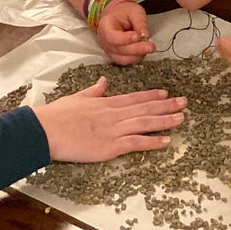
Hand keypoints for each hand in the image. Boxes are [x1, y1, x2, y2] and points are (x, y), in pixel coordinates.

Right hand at [32, 77, 186, 162]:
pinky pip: (136, 143)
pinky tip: (165, 141)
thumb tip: (103, 83)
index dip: (152, 96)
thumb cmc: (57, 115)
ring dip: (165, 121)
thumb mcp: (77, 98)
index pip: (134, 98)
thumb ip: (93, 91)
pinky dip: (152, 142)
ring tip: (181, 118)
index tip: (166, 94)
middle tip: (184, 103)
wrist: (46, 130)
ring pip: (145, 123)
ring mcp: (114, 130)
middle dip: (166, 106)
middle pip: (145, 108)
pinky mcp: (110, 146)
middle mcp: (114, 114)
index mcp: (106, 103)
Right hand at [97, 0, 155, 64]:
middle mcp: (104, 40)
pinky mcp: (115, 55)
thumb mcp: (135, 11)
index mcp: (106, 25)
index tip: (138, 36)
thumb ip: (140, 23)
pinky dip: (136, 57)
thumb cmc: (124, 12)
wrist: (118, 16)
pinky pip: (125, 61)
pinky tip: (142, 50)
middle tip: (151, 46)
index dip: (125, 39)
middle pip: (119, 49)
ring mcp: (109, 49)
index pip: (112, 37)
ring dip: (137, 54)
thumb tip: (145, 36)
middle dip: (137, 49)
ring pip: (122, 58)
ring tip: (148, 46)